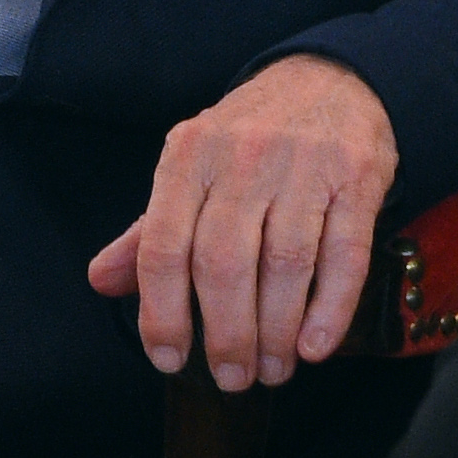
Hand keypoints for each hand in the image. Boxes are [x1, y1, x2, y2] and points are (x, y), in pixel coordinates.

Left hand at [85, 54, 396, 391]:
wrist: (331, 79)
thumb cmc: (250, 139)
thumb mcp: (191, 169)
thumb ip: (149, 229)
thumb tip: (100, 281)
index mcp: (190, 155)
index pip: (164, 246)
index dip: (162, 313)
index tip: (170, 359)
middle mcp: (243, 155)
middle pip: (224, 262)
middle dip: (226, 335)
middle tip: (232, 378)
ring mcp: (304, 163)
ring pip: (285, 263)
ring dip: (276, 332)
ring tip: (272, 370)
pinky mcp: (357, 175)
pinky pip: (345, 253)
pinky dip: (330, 308)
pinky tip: (314, 346)